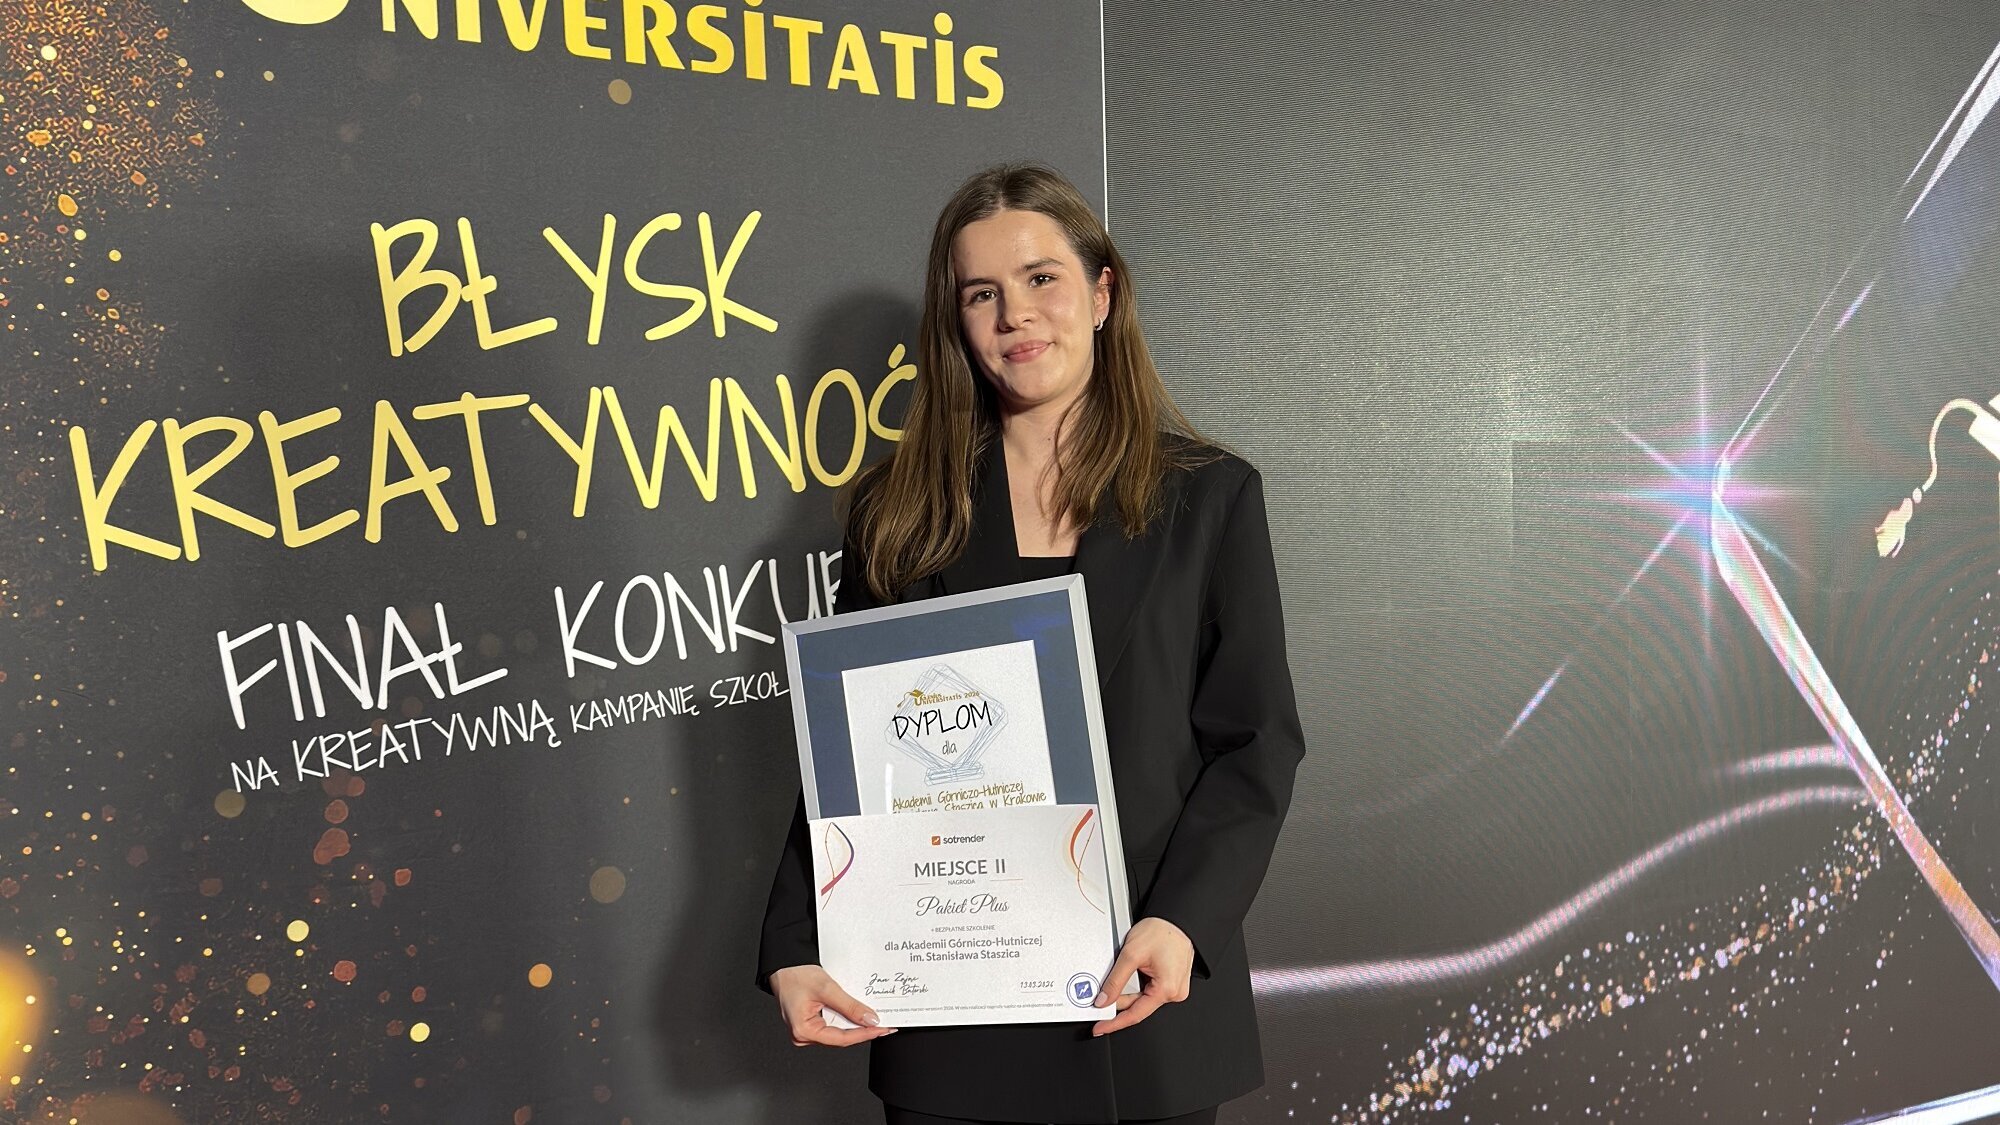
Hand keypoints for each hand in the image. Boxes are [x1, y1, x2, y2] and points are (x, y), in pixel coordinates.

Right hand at [770, 964, 897, 1046]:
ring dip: (856, 1026)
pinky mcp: (810, 1024)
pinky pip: (832, 1026)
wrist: (784, 964)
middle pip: (840, 1038)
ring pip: (837, 1033)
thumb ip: (850, 1006)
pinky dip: (846, 1021)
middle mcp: (803, 1036)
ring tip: (875, 1020)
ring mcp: (806, 1031)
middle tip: (884, 1025)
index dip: (864, 1034)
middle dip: (862, 1031)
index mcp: (803, 1031)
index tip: (882, 1029)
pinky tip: (859, 1016)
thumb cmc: (796, 974)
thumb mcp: (827, 989)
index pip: (841, 1039)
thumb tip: (870, 1020)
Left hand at [1091, 917, 1193, 1035]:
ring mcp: (1175, 988)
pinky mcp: (1173, 981)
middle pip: (1139, 1006)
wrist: (1176, 918)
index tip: (1100, 1028)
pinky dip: (1138, 986)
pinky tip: (1134, 974)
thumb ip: (1115, 980)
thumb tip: (1104, 999)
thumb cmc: (1162, 931)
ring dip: (1129, 991)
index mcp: (1167, 989)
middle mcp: (1174, 992)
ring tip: (1125, 974)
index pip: (1135, 1015)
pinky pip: (1151, 990)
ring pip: (1144, 998)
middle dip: (1119, 1001)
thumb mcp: (1131, 954)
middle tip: (1101, 996)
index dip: (1114, 1023)